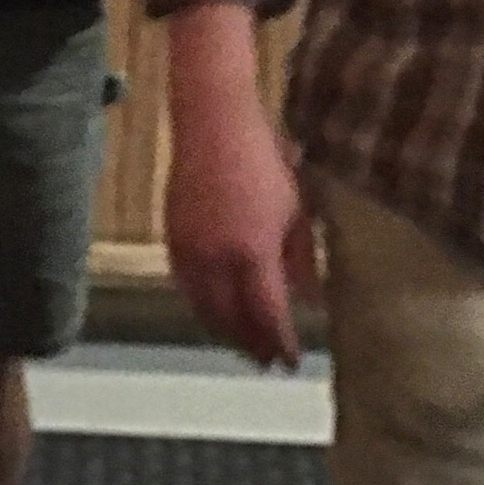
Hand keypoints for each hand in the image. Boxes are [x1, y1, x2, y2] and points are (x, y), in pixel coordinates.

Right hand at [165, 9, 317, 368]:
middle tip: (266, 362)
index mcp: (252, 251)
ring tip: (241, 345)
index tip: (291, 360)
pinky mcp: (172, 238)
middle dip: (249, 345)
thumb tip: (311, 299)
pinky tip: (213, 310)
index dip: (278, 341)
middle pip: (229, 320)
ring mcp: (189, 251)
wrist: (214, 122)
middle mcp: (215, 259)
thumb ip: (302, 259)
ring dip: (223, 331)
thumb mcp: (297, 208)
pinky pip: (185, 287)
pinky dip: (201, 307)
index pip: (266, 314)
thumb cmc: (265, 157)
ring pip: (202, 308)